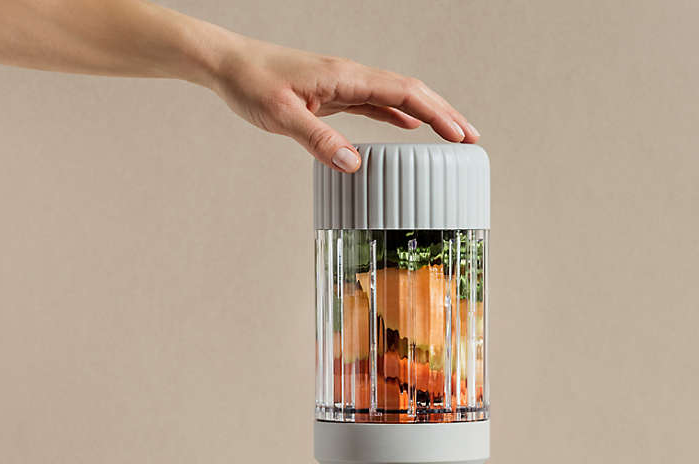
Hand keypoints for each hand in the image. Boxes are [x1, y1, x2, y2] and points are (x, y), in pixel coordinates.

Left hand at [208, 38, 478, 171]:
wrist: (227, 64)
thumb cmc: (251, 84)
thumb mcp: (282, 116)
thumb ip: (319, 140)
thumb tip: (356, 165)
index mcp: (346, 76)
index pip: (404, 93)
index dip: (437, 114)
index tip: (461, 136)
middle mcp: (351, 77)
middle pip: (410, 92)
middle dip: (444, 114)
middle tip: (471, 140)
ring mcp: (344, 85)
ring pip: (396, 98)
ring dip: (426, 116)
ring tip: (451, 137)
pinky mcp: (333, 95)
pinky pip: (376, 104)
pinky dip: (397, 117)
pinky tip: (408, 129)